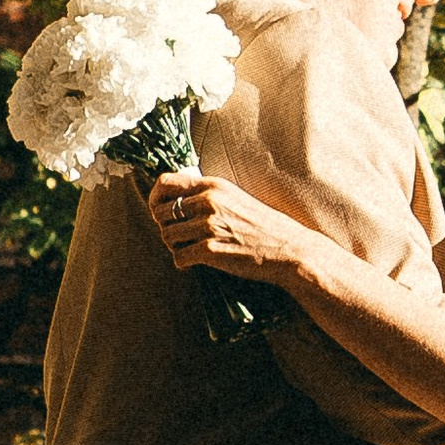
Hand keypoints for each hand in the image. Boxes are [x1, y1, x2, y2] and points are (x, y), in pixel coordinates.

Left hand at [147, 167, 315, 284]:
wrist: (289, 250)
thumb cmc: (264, 226)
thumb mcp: (235, 198)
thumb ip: (208, 195)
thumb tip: (178, 201)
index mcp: (213, 186)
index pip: (165, 182)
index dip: (156, 197)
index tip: (160, 210)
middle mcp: (208, 202)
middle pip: (161, 212)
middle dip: (165, 226)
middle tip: (179, 236)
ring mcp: (209, 226)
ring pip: (167, 235)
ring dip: (174, 245)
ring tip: (188, 249)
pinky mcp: (210, 251)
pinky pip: (178, 257)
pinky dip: (182, 262)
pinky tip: (194, 263)